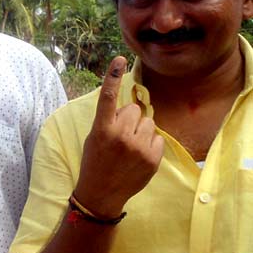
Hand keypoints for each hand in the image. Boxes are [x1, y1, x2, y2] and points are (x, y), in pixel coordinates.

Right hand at [74, 56, 163, 216]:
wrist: (101, 194)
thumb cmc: (95, 162)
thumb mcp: (94, 139)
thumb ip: (109, 121)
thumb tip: (130, 108)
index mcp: (101, 130)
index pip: (107, 98)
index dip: (113, 76)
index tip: (119, 59)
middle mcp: (120, 136)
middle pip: (134, 109)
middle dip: (129, 118)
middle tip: (120, 135)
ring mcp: (137, 148)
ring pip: (148, 122)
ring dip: (141, 131)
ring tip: (129, 148)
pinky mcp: (152, 158)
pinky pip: (157, 138)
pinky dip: (150, 144)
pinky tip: (139, 156)